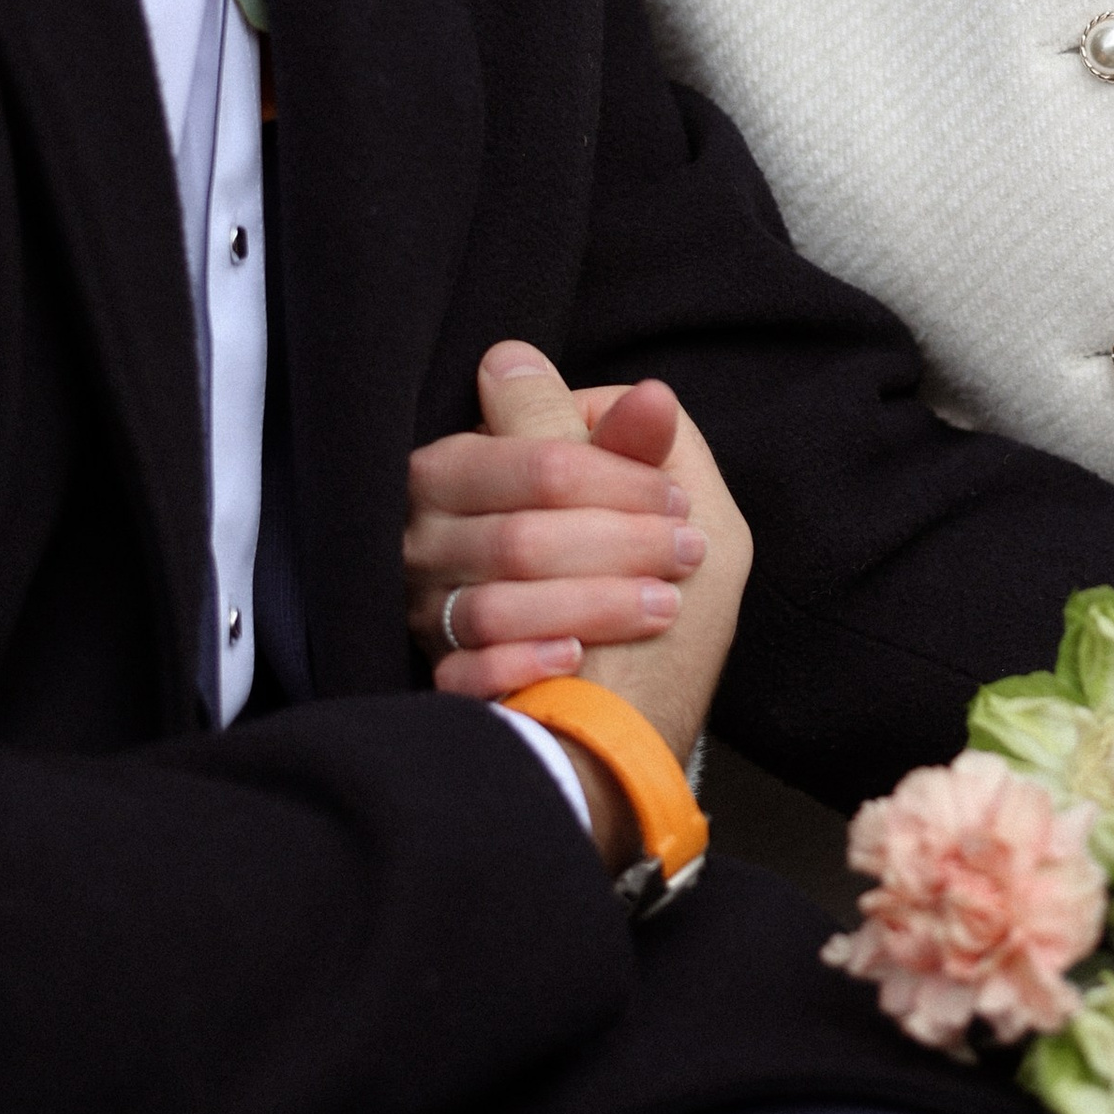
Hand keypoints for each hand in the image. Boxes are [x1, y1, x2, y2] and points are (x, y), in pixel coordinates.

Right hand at [406, 342, 750, 765]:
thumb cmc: (642, 595)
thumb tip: (653, 389)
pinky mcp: (441, 673)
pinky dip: (525, 661)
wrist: (616, 724)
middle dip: (618, 544)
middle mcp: (429, 535)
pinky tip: (575, 657)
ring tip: (661, 608)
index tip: (677, 506)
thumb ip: (638, 449)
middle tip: (685, 557)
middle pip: (521, 533)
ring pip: (495, 603)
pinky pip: (466, 667)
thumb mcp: (659, 513)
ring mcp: (428, 607)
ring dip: (592, 604)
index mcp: (467, 468)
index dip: (620, 479)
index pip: (540, 461)